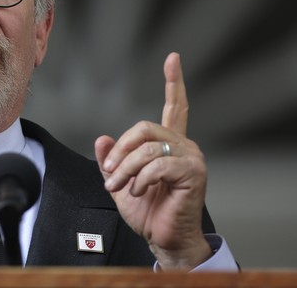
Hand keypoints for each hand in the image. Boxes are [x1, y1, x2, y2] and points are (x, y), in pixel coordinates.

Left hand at [94, 52, 211, 269]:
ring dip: (125, 169)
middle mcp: (183, 145)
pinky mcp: (193, 173)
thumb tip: (102, 138)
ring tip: (118, 186)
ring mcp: (191, 157)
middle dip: (120, 151)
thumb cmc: (147, 211)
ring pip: (147, 148)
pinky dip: (140, 179)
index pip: (175, 106)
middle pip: (144, 127)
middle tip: (109, 173)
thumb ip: (112, 159)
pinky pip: (157, 165)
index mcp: (169, 144)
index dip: (174, 82)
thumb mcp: (121, 182)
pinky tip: (138, 191)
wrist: (164, 238)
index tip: (173, 58)